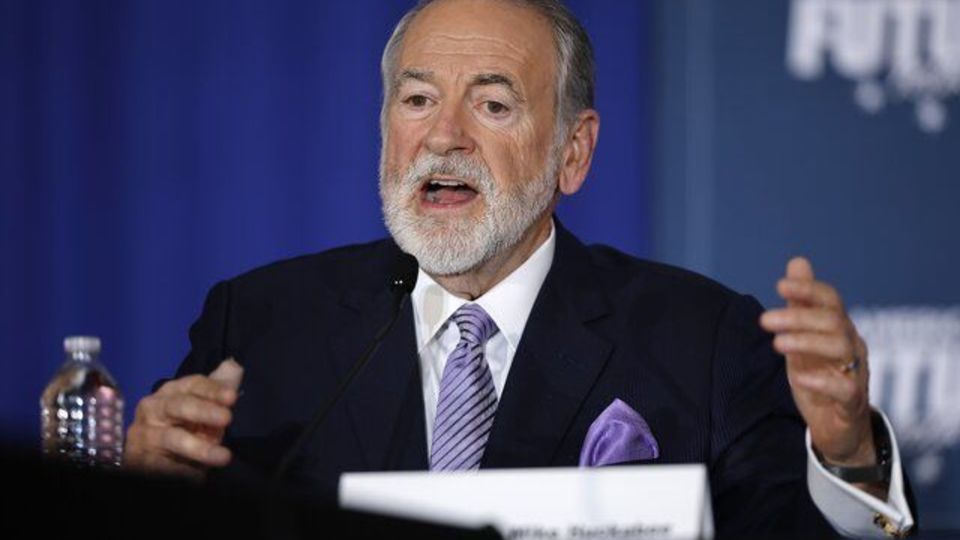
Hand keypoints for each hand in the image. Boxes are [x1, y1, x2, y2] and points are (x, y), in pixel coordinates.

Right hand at [124, 358, 243, 480]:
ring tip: (223, 457)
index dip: (212, 389)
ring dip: (198, 448)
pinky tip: (198, 475)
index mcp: (170, 392)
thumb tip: (235, 366)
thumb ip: (218, 388)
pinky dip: (181, 471)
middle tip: (227, 419)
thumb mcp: (201, 406)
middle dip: (203, 411)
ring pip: (171, 439)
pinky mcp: (140, 461)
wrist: (149, 454)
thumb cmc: (183, 424)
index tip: (232, 397)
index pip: (192, 385)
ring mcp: (144, 436)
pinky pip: (161, 466)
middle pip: (178, 406)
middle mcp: (153, 410)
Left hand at [759, 258, 875, 469]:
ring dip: (807, 341)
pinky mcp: (852, 404)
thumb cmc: (821, 376)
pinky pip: (846, 388)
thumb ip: (801, 303)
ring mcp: (855, 374)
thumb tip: (797, 261)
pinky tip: (799, 377)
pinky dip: (822, 381)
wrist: (840, 429)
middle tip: (764, 320)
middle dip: (798, 317)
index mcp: (839, 329)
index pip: (830, 300)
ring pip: (842, 347)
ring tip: (777, 344)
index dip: (808, 290)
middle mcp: (851, 347)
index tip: (780, 285)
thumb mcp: (805, 337)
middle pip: (833, 320)